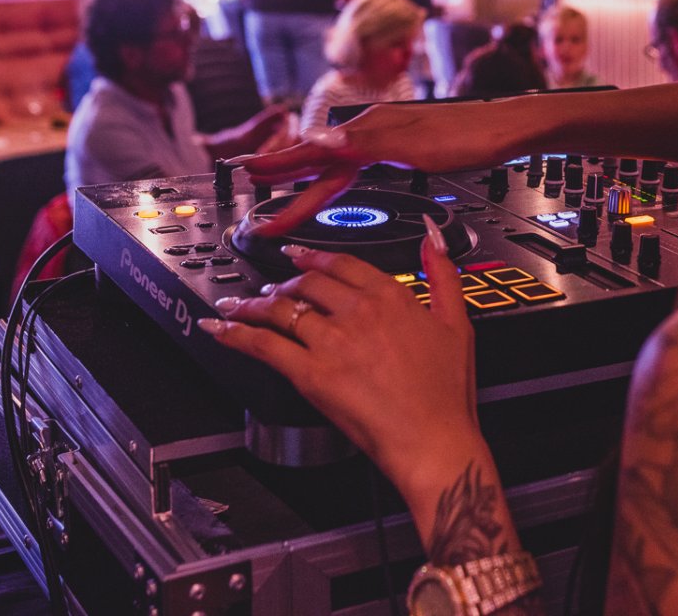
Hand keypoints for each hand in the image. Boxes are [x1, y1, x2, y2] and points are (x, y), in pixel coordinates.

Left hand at [201, 232, 484, 496]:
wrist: (432, 439)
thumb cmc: (446, 393)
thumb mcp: (457, 323)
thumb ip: (443, 275)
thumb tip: (429, 239)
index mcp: (391, 296)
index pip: (342, 265)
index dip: (314, 258)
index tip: (299, 256)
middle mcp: (357, 311)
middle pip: (307, 284)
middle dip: (283, 283)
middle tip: (269, 288)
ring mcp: (331, 341)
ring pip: (281, 310)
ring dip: (253, 304)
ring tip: (237, 305)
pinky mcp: (310, 373)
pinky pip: (264, 345)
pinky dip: (236, 333)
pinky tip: (220, 327)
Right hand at [239, 99, 522, 233]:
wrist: (512, 130)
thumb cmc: (472, 134)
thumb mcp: (415, 145)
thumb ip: (364, 145)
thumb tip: (317, 141)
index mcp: (370, 130)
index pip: (313, 152)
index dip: (280, 166)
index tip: (247, 175)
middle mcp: (375, 132)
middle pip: (321, 162)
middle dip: (285, 180)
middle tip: (255, 199)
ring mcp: (390, 140)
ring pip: (338, 165)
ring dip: (309, 181)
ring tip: (284, 196)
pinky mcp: (406, 150)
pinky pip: (358, 167)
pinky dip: (338, 177)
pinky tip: (337, 181)